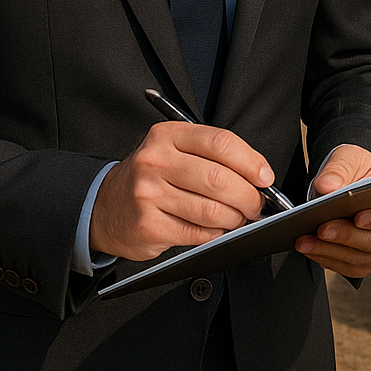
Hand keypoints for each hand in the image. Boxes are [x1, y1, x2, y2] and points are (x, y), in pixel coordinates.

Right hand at [90, 122, 273, 260]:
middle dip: (248, 196)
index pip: (220, 143)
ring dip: (234, 219)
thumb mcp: (174, 151)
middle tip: (256, 205)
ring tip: (238, 219)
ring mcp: (149, 194)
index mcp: (168, 135)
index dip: (251, 161)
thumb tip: (259, 176)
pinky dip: (216, 234)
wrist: (104, 206)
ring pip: (211, 210)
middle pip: (218, 179)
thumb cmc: (152, 177)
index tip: (265, 177)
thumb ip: (212, 157)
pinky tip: (217, 230)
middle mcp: (155, 161)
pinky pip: (197, 233)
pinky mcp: (148, 226)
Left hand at [295, 145, 370, 278]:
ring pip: (361, 259)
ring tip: (307, 239)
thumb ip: (339, 169)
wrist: (348, 183)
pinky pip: (346, 267)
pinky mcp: (363, 264)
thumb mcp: (350, 158)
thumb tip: (326, 187)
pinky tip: (308, 246)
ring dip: (331, 250)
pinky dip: (325, 258)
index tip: (359, 217)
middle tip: (323, 228)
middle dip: (348, 236)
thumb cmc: (359, 169)